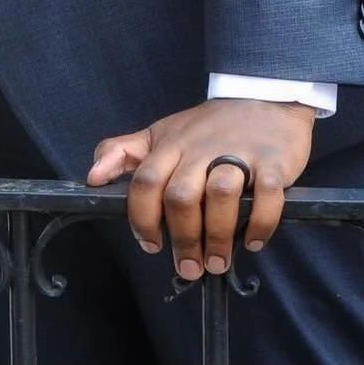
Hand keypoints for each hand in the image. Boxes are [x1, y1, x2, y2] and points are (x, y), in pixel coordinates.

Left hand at [86, 98, 314, 279]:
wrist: (263, 98)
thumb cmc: (207, 127)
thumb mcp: (160, 133)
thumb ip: (124, 153)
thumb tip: (91, 177)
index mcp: (170, 145)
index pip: (145, 182)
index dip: (142, 218)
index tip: (151, 245)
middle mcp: (200, 149)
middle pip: (181, 195)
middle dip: (182, 238)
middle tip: (188, 266)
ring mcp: (237, 153)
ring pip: (219, 195)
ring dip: (218, 236)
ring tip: (218, 261)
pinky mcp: (272, 162)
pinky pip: (266, 196)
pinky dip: (259, 223)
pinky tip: (252, 242)